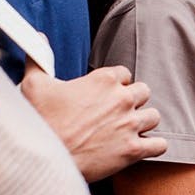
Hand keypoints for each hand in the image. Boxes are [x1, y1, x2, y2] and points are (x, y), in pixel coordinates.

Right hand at [20, 64, 164, 181]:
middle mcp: (122, 99)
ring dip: (143, 122)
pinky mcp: (133, 149)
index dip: (115, 84)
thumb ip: (40, 58)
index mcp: (104, 79)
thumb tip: (39, 37)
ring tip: (128, 129)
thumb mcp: (34, 84)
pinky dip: (153, 146)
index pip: (124, 74)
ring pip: (154, 116)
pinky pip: (159, 145)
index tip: (104, 95)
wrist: (41, 157)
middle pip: (143, 92)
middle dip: (132, 101)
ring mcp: (130, 124)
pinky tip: (142, 147)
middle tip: (116, 112)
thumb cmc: (39, 120)